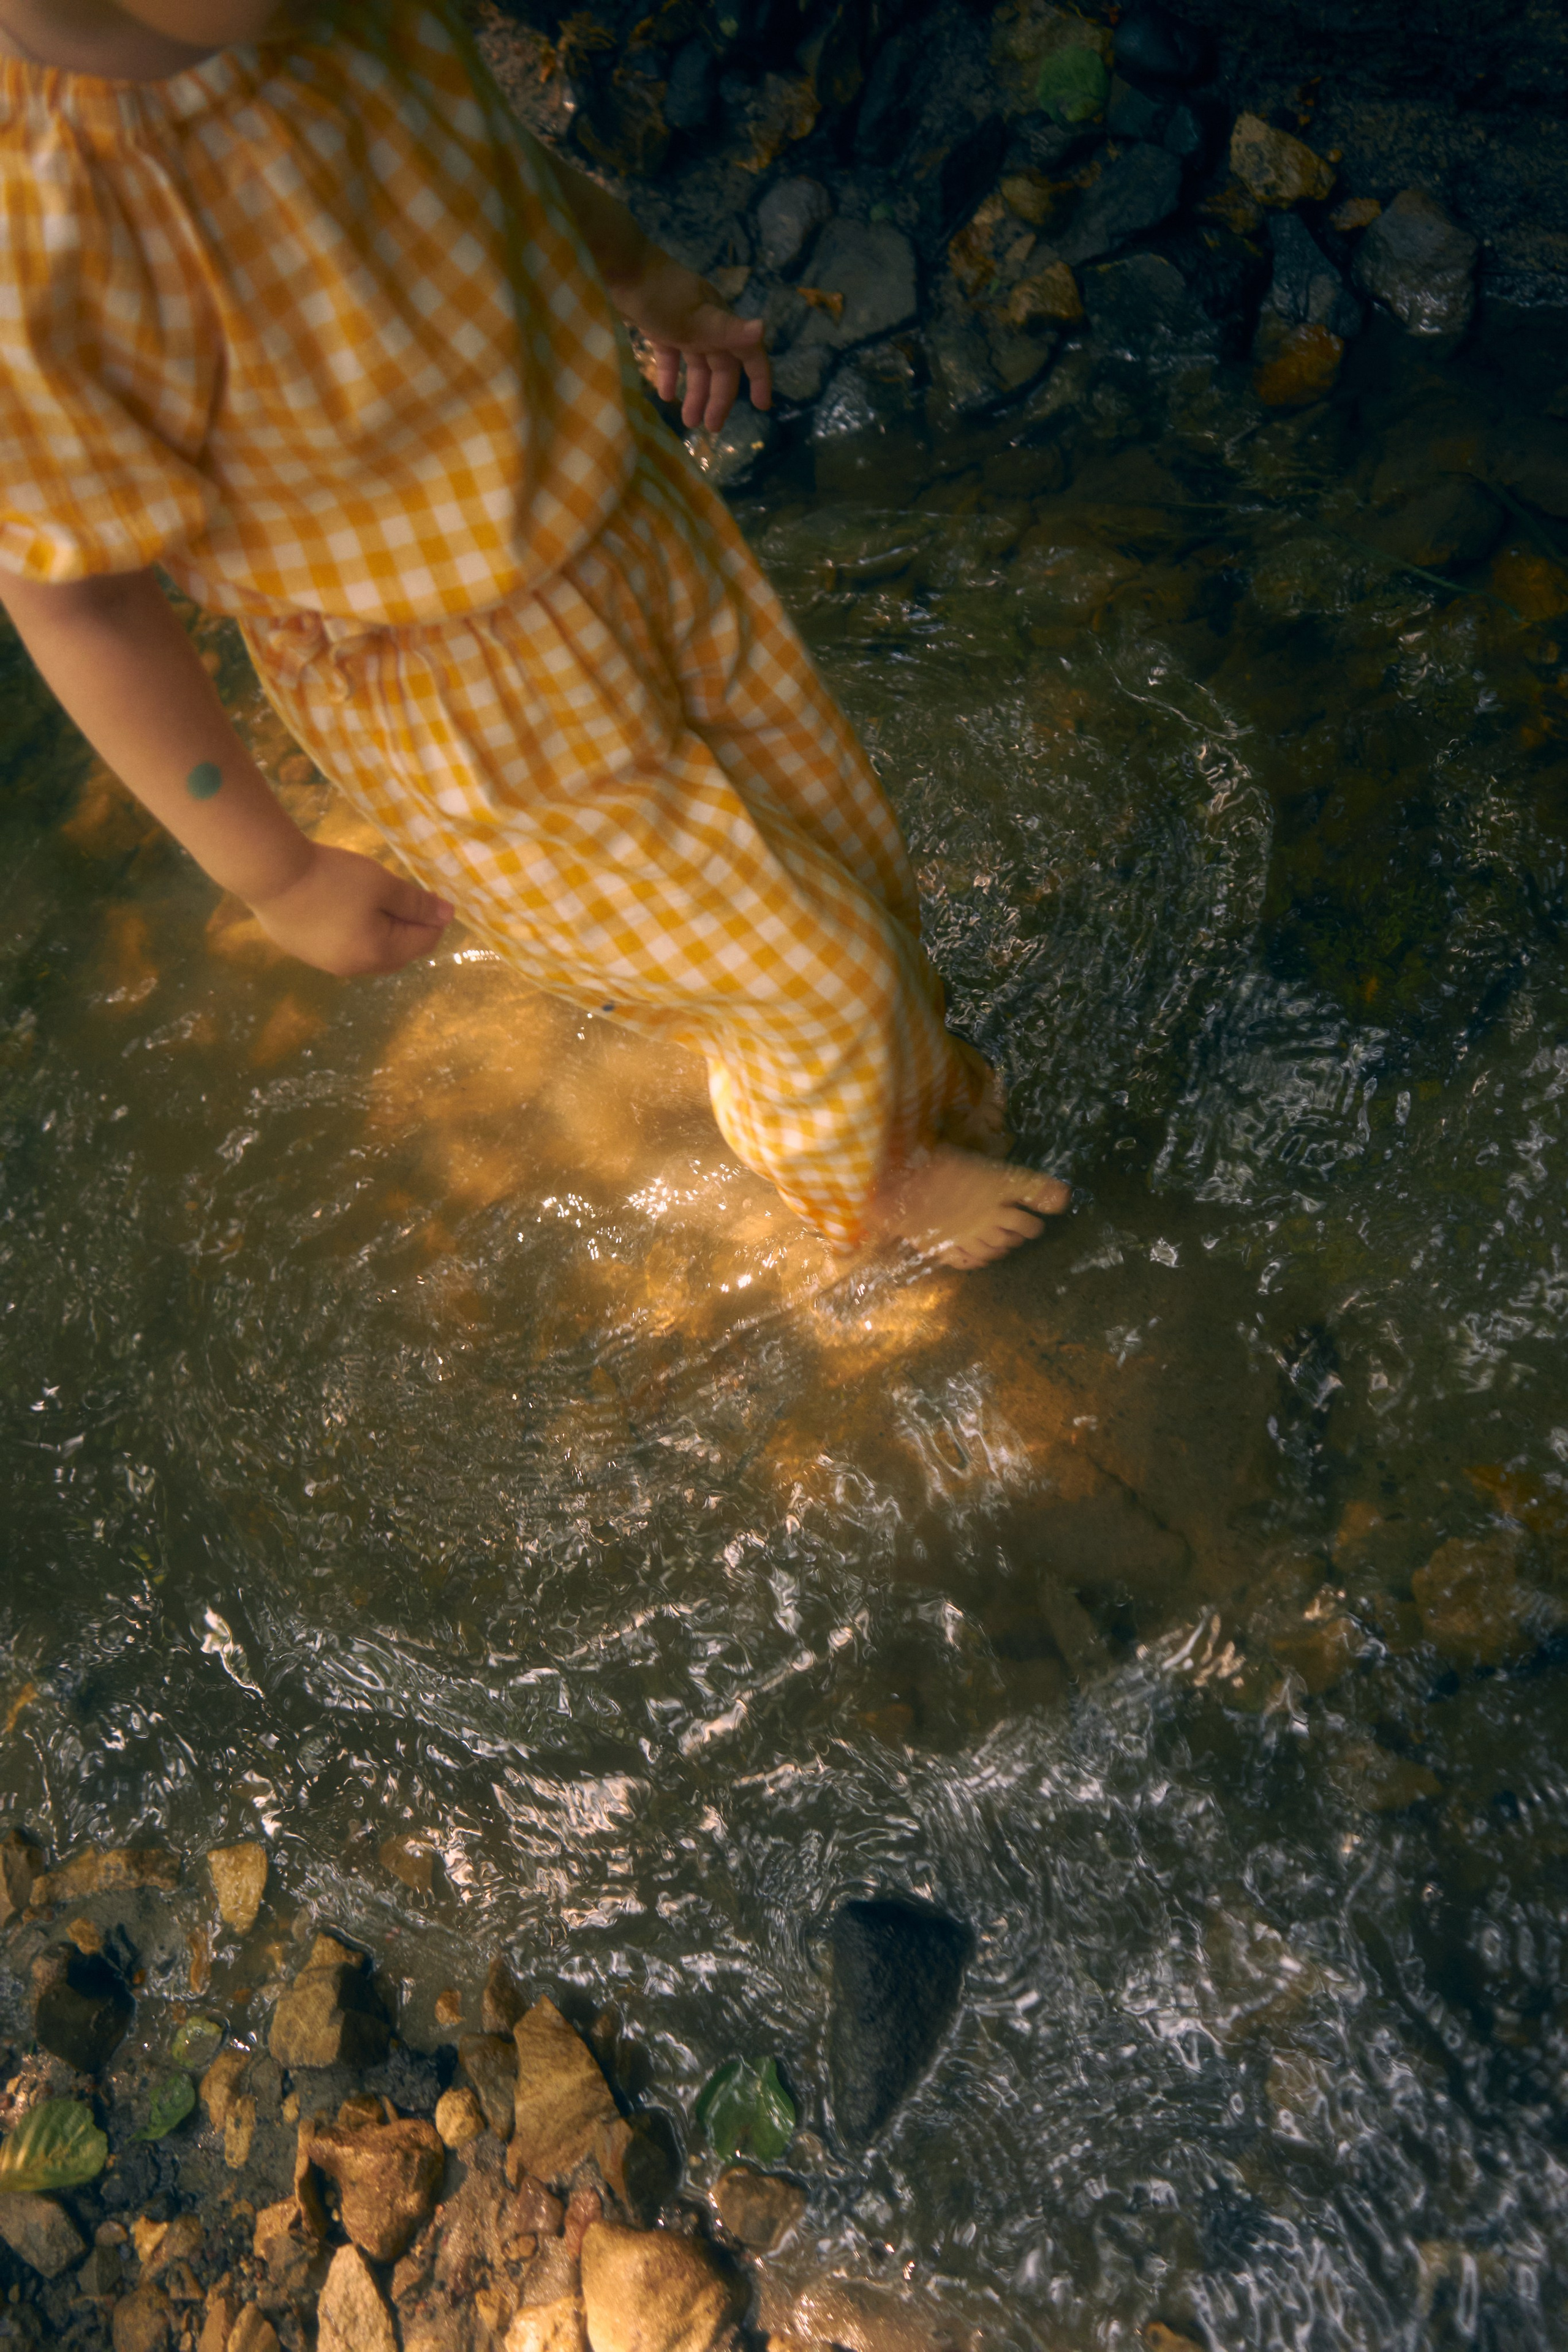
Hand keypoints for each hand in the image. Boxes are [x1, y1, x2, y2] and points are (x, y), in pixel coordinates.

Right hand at [248, 842, 453, 976]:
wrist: (270, 875)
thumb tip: (447, 915)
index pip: (423, 944)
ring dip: (380, 934)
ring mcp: (325, 964)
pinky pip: (341, 948)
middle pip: (397, 955)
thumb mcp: (382, 884)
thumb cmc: (333, 878)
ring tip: (374, 904)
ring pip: (368, 954)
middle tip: (404, 900)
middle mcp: (354, 968)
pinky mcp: (303, 952)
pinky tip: (342, 910)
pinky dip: (353, 933)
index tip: (432, 897)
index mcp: (379, 954)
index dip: (433, 920)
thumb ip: (416, 903)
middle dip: (409, 931)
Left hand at [615, 253, 771, 431]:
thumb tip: (762, 329)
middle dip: (719, 398)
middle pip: (721, 367)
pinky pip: (671, 357)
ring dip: (696, 393)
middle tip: (711, 428)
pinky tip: (666, 395)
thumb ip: (728, 329)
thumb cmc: (659, 294)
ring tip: (688, 422)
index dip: (759, 378)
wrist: (619, 266)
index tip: (762, 406)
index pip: (749, 353)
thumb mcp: (696, 317)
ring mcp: (683, 325)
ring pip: (697, 366)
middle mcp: (707, 325)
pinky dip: (671, 375)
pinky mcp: (660, 326)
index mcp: (720, 322)